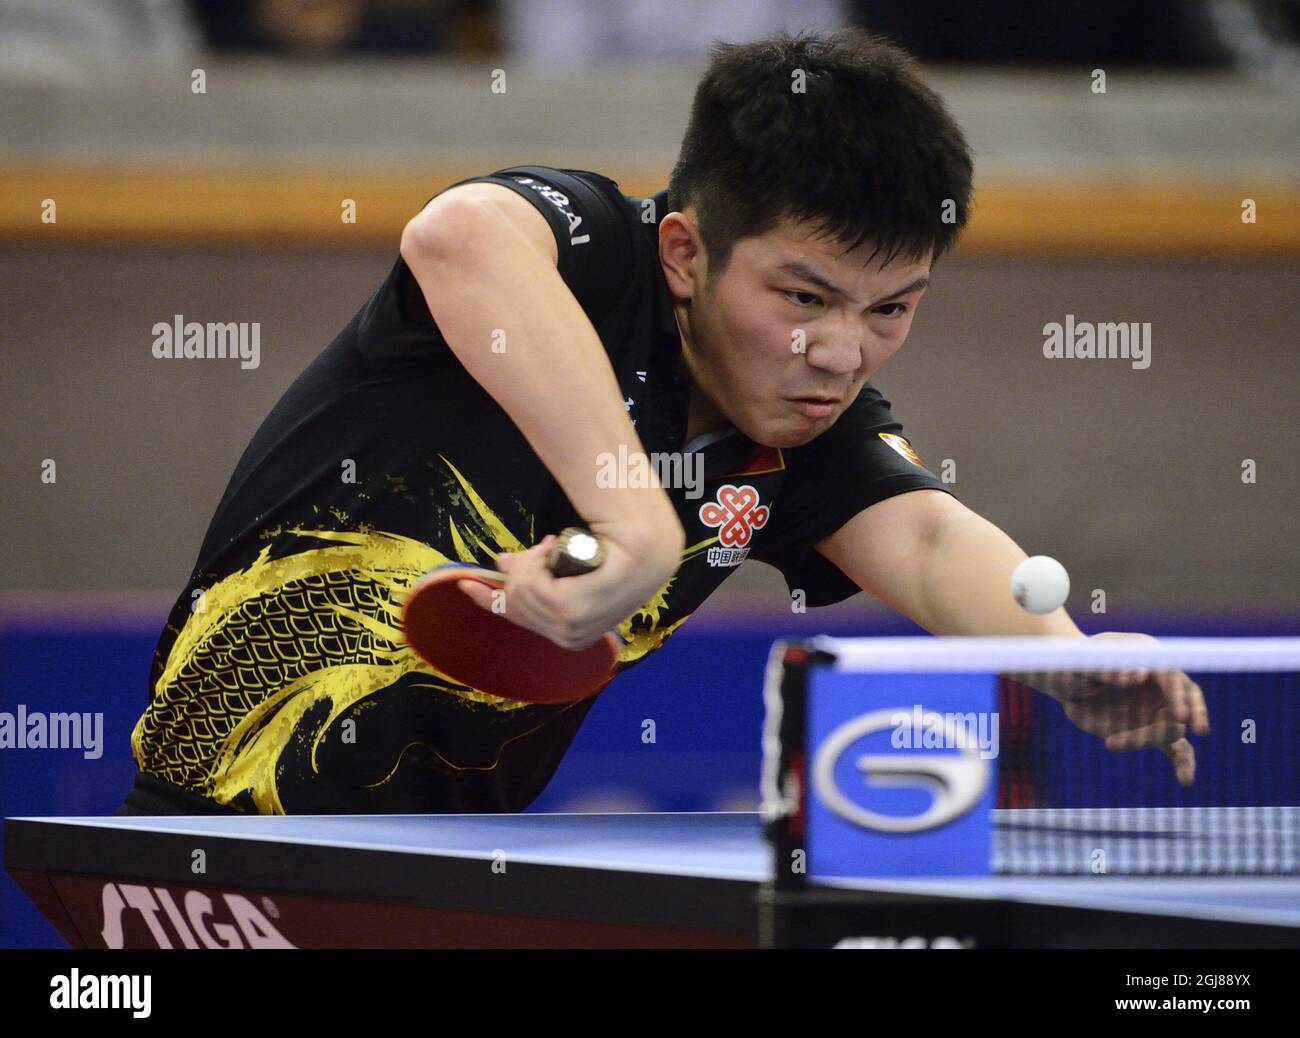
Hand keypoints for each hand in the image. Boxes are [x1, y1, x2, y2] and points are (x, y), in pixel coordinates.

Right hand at [456, 527, 679, 651]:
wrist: (641, 546)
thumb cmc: (610, 556)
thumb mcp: (564, 567)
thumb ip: (531, 571)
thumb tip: (501, 563)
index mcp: (569, 634)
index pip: (518, 619)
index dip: (490, 600)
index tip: (466, 584)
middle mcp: (568, 638)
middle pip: (514, 602)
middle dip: (518, 570)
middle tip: (542, 548)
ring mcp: (569, 629)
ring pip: (520, 590)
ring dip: (532, 562)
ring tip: (554, 547)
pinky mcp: (569, 612)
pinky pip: (530, 584)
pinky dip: (538, 561)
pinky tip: (556, 550)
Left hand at [1016, 632, 1210, 785]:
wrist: (1065, 680)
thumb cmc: (1075, 664)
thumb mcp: (1085, 665)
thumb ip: (1110, 669)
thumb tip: (1140, 674)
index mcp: (1148, 659)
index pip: (1172, 677)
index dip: (1178, 695)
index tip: (1179, 715)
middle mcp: (1160, 685)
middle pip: (1184, 701)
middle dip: (1193, 713)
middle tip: (1194, 728)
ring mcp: (1157, 709)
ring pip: (1175, 728)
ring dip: (1164, 744)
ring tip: (1144, 758)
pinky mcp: (1149, 730)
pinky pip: (1173, 747)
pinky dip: (1181, 762)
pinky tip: (1186, 779)